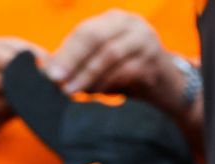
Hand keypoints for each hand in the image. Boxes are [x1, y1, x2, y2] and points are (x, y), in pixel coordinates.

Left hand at [45, 10, 178, 110]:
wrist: (166, 85)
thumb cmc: (126, 72)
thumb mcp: (101, 62)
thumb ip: (78, 61)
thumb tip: (48, 70)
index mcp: (114, 19)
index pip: (85, 31)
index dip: (66, 52)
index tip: (50, 74)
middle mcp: (131, 23)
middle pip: (96, 38)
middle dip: (74, 61)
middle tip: (59, 84)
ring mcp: (145, 40)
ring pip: (109, 55)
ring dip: (88, 75)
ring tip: (73, 91)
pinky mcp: (153, 61)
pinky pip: (125, 71)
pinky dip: (107, 83)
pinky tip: (96, 93)